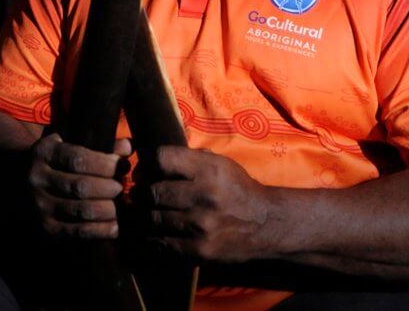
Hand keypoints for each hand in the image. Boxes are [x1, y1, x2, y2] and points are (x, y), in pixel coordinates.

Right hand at [28, 133, 132, 240]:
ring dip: (108, 209)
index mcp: (44, 153)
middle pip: (81, 186)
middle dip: (108, 188)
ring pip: (81, 210)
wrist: (25, 181)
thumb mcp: (71, 144)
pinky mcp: (47, 227)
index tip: (121, 164)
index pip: (78, 159)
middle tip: (121, 187)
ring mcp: (40, 205)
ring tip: (120, 206)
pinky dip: (101, 230)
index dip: (104, 163)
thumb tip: (127, 148)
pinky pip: (78, 231)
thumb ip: (100, 144)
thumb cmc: (60, 161)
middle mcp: (37, 179)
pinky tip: (115, 226)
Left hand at [143, 145, 274, 262]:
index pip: (161, 159)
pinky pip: (160, 243)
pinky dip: (153, 237)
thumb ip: (189, 158)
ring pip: (152, 219)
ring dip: (146, 216)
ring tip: (149, 212)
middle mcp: (205, 196)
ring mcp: (201, 225)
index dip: (149, 164)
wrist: (266, 224)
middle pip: (152, 191)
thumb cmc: (237, 189)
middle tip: (142, 195)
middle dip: (143, 192)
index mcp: (209, 169)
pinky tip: (157, 232)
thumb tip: (151, 159)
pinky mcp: (199, 250)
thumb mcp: (220, 163)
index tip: (147, 171)